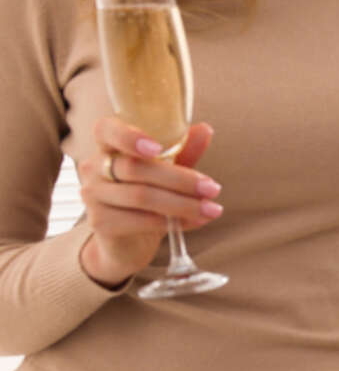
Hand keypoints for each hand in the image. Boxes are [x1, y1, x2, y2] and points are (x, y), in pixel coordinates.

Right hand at [76, 117, 220, 286]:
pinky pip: (140, 220)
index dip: (129, 136)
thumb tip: (205, 130)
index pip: (106, 130)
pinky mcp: (100, 223)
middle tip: (213, 188)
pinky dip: (173, 221)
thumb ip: (182, 151)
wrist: (128, 240)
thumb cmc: (148, 196)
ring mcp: (92, 195)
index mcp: (108, 145)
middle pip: (135, 168)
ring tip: (212, 209)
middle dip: (180, 179)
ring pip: (140, 196)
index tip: (158, 148)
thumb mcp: (167, 171)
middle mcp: (93, 167)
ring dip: (183, 204)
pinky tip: (195, 222)